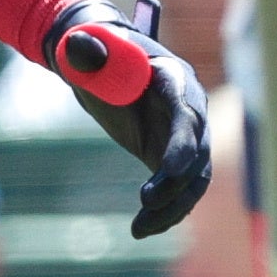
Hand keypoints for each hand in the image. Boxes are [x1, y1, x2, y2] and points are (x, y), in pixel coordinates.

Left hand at [48, 0, 211, 237]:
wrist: (98, 66)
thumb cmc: (93, 53)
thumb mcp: (85, 48)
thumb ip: (85, 49)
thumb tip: (78, 48)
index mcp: (173, 77)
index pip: (187, 114)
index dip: (183, 143)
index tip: (168, 171)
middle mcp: (189, 109)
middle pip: (198, 152)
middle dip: (177, 183)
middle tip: (146, 203)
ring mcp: (184, 136)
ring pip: (194, 179)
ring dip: (173, 207)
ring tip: (140, 228)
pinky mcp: (171, 156)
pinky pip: (179, 190)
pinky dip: (166, 212)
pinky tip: (143, 229)